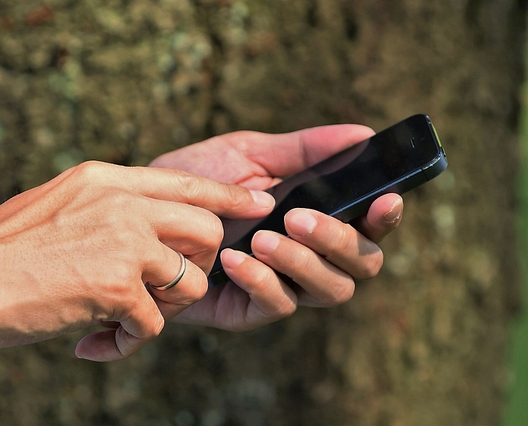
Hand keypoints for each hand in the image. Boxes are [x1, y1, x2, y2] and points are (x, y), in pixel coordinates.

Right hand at [0, 161, 274, 360]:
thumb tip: (152, 223)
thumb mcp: (62, 201)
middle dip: (199, 263)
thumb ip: (111, 205)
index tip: (259, 202)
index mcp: (108, 179)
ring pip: (192, 281)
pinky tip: (99, 335)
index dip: (228, 194)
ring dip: (168, 306)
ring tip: (127, 313)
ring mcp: (124, 243)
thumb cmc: (9, 246)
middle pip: (206, 230)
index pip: (186, 181)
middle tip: (166, 285)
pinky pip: (157, 322)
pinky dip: (132, 337)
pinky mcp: (118, 287)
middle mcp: (123, 204)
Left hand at [150, 125, 403, 330]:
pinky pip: (275, 306)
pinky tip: (234, 257)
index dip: (385, 218)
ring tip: (263, 237)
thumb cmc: (200, 178)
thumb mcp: (249, 154)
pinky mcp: (246, 311)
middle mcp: (308, 257)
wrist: (144, 207)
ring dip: (302, 262)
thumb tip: (363, 132)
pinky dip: (262, 280)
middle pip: (360, 266)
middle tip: (299, 216)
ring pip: (329, 290)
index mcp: (317, 219)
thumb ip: (304, 150)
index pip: (369, 227)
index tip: (384, 197)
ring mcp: (281, 285)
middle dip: (339, 241)